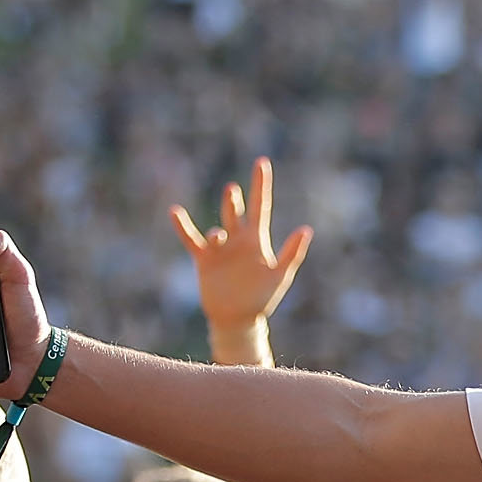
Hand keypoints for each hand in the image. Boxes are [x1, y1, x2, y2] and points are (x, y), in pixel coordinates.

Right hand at [172, 156, 313, 337]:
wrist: (238, 319)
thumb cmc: (262, 298)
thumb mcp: (280, 275)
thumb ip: (292, 253)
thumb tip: (305, 229)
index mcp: (257, 239)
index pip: (260, 206)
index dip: (261, 185)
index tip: (262, 162)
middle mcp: (238, 238)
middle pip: (236, 212)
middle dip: (235, 201)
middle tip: (233, 190)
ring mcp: (221, 247)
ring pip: (219, 225)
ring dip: (219, 220)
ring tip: (220, 229)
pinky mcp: (204, 258)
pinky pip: (192, 239)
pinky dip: (184, 227)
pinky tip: (176, 212)